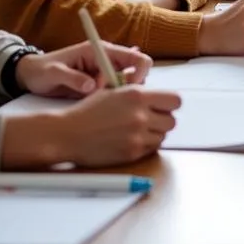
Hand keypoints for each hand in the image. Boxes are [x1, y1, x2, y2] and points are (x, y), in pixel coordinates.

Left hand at [15, 41, 153, 97]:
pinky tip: (97, 108)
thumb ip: (73, 78)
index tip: (128, 90)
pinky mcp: (98, 86)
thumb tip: (92, 87)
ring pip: (126, 86)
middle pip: (136, 73)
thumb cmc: (42, 70)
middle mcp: (107, 60)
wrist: (30, 76)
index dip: (139, 73)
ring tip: (99, 104)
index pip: (135, 58)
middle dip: (129, 89)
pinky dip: (111, 102)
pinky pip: (114, 94)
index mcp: (101, 51)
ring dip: (119, 97)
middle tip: (109, 100)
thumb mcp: (54, 73)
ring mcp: (104, 74)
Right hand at [55, 85, 181, 166]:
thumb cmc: (88, 111)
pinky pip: (151, 149)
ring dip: (154, 134)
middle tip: (150, 119)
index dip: (170, 104)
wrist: (68, 134)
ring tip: (137, 130)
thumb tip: (156, 94)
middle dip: (163, 120)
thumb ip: (136, 91)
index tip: (163, 106)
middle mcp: (140, 115)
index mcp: (137, 95)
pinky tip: (131, 140)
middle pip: (172, 121)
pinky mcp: (132, 153)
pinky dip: (145, 145)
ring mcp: (137, 135)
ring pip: (163, 136)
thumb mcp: (112, 91)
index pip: (175, 100)